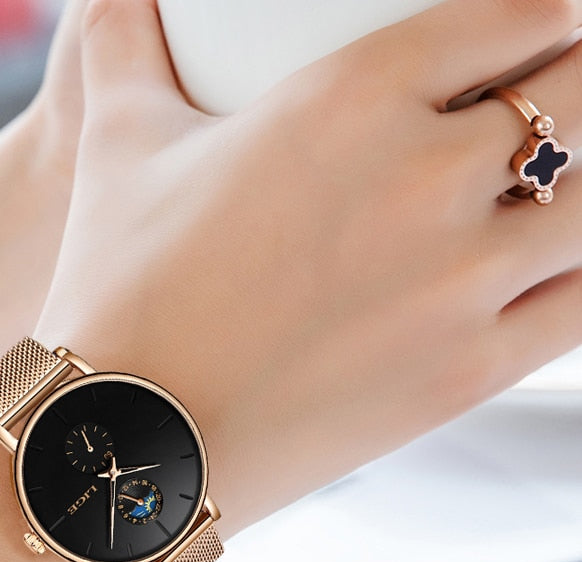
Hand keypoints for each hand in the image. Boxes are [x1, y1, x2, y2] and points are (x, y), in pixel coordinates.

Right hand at [37, 0, 581, 533]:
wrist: (128, 432)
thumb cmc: (118, 292)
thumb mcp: (113, 148)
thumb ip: (121, 44)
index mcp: (351, 96)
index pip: (519, 14)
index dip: (545, 18)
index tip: (538, 38)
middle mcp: (425, 176)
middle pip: (580, 96)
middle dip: (576, 89)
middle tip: (554, 111)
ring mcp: (458, 281)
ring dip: (581, 187)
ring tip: (548, 197)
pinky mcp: (468, 372)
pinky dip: (579, 278)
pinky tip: (553, 269)